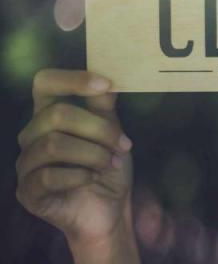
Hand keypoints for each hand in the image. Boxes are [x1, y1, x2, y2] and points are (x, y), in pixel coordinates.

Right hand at [15, 69, 138, 262]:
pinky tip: (92, 179)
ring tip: (112, 163)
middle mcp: (32, 136)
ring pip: (54, 145)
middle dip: (99, 129)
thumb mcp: (112, 132)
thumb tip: (108, 75)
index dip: (73, 79)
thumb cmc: (107, 167)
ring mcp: (26, 165)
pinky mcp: (28, 192)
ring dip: (93, 154)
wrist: (108, 210)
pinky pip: (49, 176)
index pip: (45, 83)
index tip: (105, 84)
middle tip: (124, 145)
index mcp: (49, 116)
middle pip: (57, 115)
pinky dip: (80, 175)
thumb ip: (104, 106)